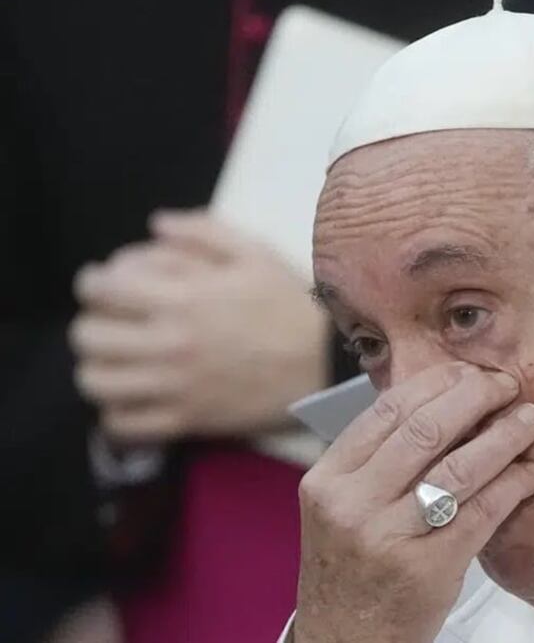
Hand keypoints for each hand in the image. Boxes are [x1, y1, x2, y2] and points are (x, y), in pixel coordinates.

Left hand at [71, 210, 328, 443]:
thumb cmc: (292, 305)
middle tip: (108, 322)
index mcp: (184, 298)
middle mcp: (171, 343)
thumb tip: (156, 225)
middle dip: (91, 323)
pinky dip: (116, 410)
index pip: (102, 289)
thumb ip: (203, 231)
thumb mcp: (256, 254)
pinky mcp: (188, 420)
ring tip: (114, 361)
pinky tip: (133, 395)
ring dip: (97, 367)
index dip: (93, 282)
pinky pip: (124, 424)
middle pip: (89, 337)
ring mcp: (177, 386)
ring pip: (97, 382)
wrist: (328, 363)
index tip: (101, 283)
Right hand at [294, 363, 533, 642]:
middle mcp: (353, 504)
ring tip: (529, 419)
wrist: (344, 641)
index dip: (438, 382)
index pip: (388, 410)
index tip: (469, 371)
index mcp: (328, 479)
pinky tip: (528, 473)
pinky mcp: (427, 568)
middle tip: (506, 386)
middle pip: (426, 429)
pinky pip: (481, 513)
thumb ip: (378, 459)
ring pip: (459, 468)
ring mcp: (389, 537)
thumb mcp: (342, 507)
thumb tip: (443, 400)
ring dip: (504, 436)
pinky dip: (511, 486)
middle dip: (475, 397)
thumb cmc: (351, 569)